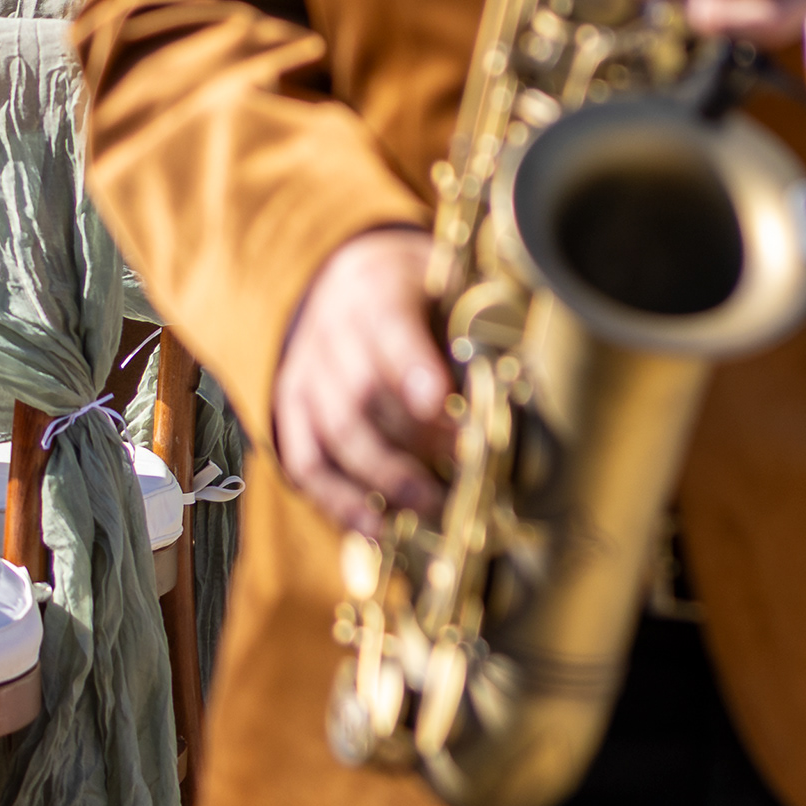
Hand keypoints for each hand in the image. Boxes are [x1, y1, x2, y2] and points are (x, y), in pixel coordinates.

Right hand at [272, 227, 449, 533]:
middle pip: (362, 395)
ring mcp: (304, 377)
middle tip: (463, 468)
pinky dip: (339, 501)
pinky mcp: (290, 413)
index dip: (414, 370)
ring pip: (334, 436)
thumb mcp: (448, 283)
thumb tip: (515, 373)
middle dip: (414, 440)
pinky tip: (376, 527)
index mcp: (375, 290)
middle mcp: (330, 334)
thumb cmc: (415, 289)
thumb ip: (472, 321)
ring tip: (432, 506)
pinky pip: (306, 464)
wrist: (346, 278)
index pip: (390, 329)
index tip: (444, 405)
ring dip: (384, 479)